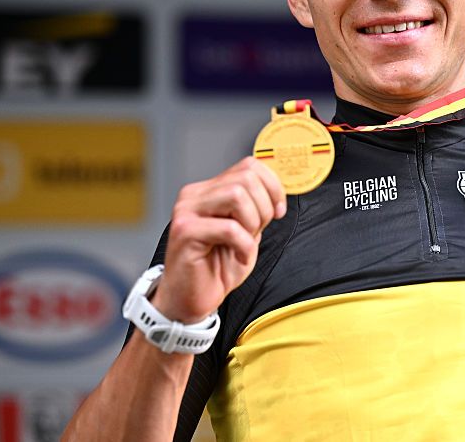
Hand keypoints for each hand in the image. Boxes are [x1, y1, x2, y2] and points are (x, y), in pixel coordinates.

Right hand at [151, 157, 285, 323]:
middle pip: (246, 178)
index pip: (249, 165)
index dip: (273, 186)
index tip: (278, 210)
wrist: (190, 299)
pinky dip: (244, 245)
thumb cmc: (217, 267)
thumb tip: (277, 191)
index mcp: (209, 190)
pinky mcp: (185, 232)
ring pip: (237, 195)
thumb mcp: (246, 231)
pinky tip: (238, 257)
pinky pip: (230, 228)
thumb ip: (256, 207)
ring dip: (252, 222)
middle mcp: (194, 195)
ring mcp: (187, 211)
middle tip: (257, 232)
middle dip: (264, 206)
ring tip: (245, 244)